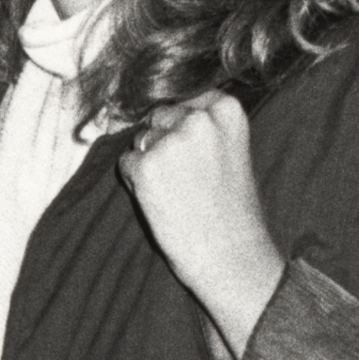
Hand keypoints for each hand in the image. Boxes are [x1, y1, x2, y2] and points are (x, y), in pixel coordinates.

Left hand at [118, 91, 286, 359]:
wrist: (232, 257)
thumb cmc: (231, 210)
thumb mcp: (230, 150)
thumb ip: (204, 126)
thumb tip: (157, 114)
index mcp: (227, 109)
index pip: (188, 102)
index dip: (186, 131)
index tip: (202, 160)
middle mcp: (199, 118)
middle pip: (161, 117)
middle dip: (165, 144)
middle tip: (189, 182)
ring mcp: (171, 141)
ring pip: (142, 141)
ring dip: (150, 164)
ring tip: (178, 193)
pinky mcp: (146, 166)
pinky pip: (126, 164)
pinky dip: (136, 183)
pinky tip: (163, 202)